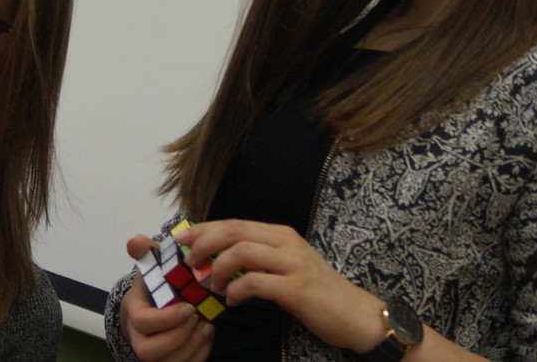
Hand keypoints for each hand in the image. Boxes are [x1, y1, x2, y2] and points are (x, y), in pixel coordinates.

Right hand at [121, 235, 213, 361]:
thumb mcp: (153, 263)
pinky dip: (199, 355)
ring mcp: (155, 353)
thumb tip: (136, 241)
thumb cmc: (158, 283)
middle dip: (178, 337)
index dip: (167, 319)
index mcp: (135, 313)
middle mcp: (140, 338)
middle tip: (197, 317)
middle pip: (150, 351)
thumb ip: (145, 251)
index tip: (189, 307)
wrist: (159, 302)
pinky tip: (207, 335)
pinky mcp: (170, 360)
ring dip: (191, 346)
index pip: (143, 323)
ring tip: (207, 326)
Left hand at [175, 219, 383, 352]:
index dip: (204, 229)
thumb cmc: (316, 292)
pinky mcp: (296, 288)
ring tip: (212, 285)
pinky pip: (255, 283)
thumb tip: (218, 259)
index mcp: (280, 234)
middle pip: (234, 232)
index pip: (234, 223)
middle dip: (204, 244)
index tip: (182, 239)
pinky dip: (237, 291)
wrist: (354, 313)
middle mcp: (286, 242)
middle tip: (189, 261)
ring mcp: (292, 264)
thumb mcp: (286, 266)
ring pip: (241, 252)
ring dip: (218, 269)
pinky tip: (233, 301)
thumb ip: (258, 258)